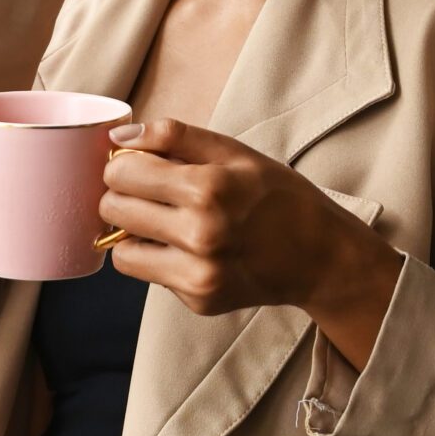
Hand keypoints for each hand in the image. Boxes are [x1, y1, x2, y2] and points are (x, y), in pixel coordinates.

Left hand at [98, 118, 403, 362]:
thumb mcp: (233, 152)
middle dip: (122, 196)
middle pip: (113, 209)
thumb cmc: (277, 196)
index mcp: (208, 189)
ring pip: (121, 250)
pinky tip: (190, 248)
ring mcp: (199, 275)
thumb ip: (172, 136)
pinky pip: (149, 275)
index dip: (123, 164)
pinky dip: (159, 259)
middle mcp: (200, 235)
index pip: (121, 173)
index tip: (138, 165)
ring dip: (133, 233)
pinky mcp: (199, 300)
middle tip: (149, 192)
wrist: (322, 256)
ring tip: (164, 221)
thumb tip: (118, 135)